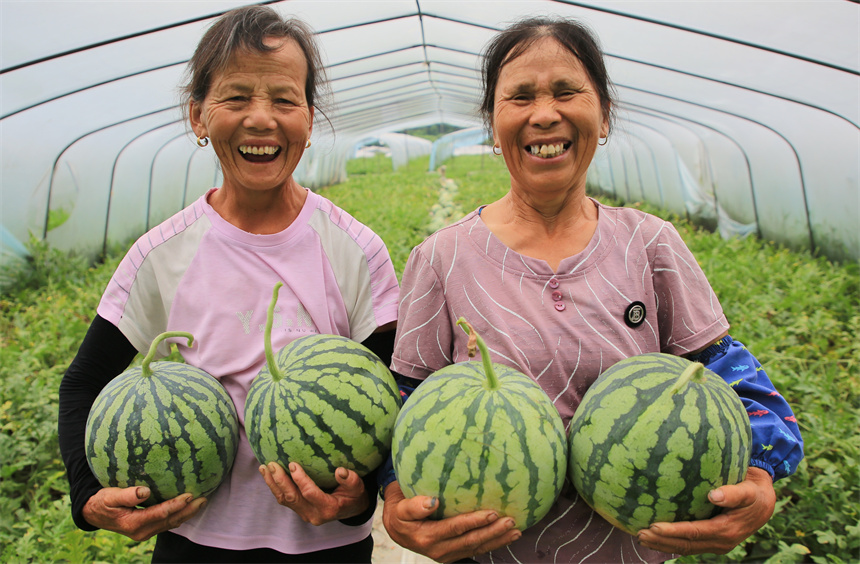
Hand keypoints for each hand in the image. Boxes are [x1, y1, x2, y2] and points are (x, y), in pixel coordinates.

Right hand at [82, 486, 205, 541]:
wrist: (94, 513)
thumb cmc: (102, 502)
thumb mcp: (110, 496)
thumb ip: (127, 494)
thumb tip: (144, 492)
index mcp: (133, 523)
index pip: (160, 514)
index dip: (176, 505)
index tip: (189, 495)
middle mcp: (142, 531)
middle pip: (170, 521)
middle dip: (188, 511)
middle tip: (203, 498)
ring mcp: (145, 532)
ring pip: (171, 524)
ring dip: (187, 514)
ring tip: (201, 502)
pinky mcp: (148, 528)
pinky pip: (167, 523)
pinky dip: (179, 515)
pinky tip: (188, 506)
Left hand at [259, 462, 368, 525]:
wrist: (351, 510)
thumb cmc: (354, 496)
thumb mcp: (358, 488)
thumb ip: (351, 480)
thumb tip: (340, 471)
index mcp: (328, 508)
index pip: (310, 493)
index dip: (300, 479)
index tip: (293, 464)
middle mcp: (313, 514)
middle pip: (292, 498)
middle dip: (280, 481)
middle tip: (273, 464)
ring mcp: (304, 513)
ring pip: (284, 500)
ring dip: (273, 484)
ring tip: (264, 468)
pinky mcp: (299, 510)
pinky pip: (284, 499)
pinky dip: (275, 487)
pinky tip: (269, 474)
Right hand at [381, 481, 520, 562]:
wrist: (397, 530)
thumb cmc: (399, 513)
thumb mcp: (400, 508)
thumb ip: (414, 506)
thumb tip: (432, 502)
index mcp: (428, 538)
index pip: (455, 528)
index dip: (474, 522)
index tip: (492, 513)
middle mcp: (440, 550)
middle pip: (471, 541)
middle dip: (493, 532)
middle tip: (511, 521)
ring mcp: (449, 554)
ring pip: (477, 548)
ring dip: (498, 540)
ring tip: (516, 531)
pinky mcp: (455, 554)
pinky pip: (476, 549)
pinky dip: (493, 543)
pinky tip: (508, 536)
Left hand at [637, 467, 775, 554]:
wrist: (765, 501)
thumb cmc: (755, 491)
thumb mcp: (749, 490)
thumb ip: (733, 494)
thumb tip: (713, 495)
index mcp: (726, 531)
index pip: (693, 533)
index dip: (673, 531)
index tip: (653, 526)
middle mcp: (720, 542)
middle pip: (685, 544)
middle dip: (661, 541)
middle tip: (639, 533)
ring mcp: (715, 543)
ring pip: (685, 547)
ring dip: (662, 544)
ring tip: (640, 537)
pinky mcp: (712, 540)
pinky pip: (689, 544)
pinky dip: (671, 542)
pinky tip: (656, 536)